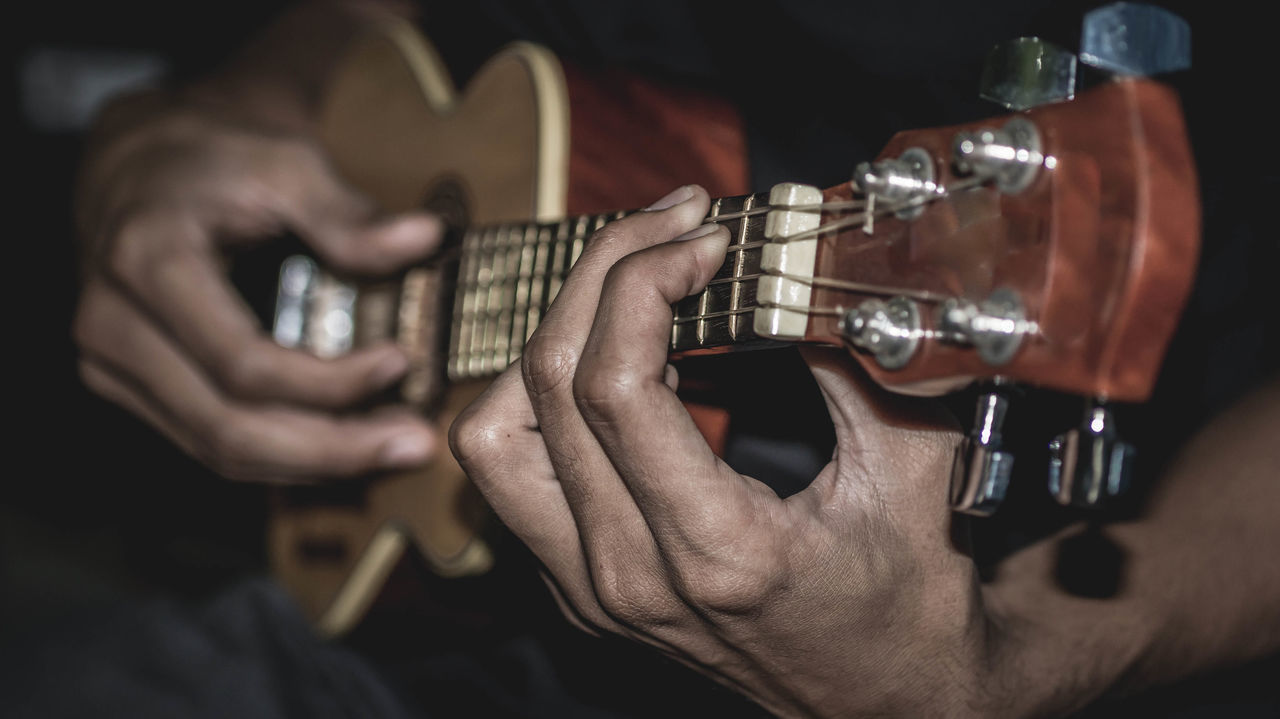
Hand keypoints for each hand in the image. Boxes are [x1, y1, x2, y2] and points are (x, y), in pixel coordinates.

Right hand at [73, 91, 441, 482]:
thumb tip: (424, 238)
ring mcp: (111, 364)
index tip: (400, 362)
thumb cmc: (210, 157)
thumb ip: (347, 212)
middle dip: (332, 449)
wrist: (137, 162)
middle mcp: (113, 326)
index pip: (242, 363)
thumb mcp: (282, 162)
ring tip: (393, 451)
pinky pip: (209, 442)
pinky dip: (283, 455)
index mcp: (147, 264)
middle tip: (413, 445)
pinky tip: (346, 446)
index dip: (327, 382)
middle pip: (229, 427)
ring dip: (314, 464)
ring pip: (218, 450)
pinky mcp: (129, 386)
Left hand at [451, 185, 989, 716]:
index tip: (704, 234)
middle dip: (601, 274)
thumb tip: (801, 254)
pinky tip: (628, 362)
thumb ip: (855, 360)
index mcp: (713, 551)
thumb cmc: (913, 600)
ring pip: (496, 436)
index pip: (615, 386)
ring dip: (549, 342)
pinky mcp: (581, 587)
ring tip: (629, 292)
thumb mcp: (910, 469)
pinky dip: (549, 400)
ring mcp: (592, 589)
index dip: (644, 278)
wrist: (891, 705)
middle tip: (671, 225)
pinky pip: (517, 474)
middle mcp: (628, 575)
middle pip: (546, 386)